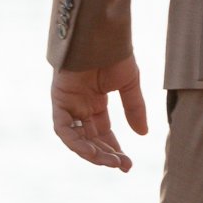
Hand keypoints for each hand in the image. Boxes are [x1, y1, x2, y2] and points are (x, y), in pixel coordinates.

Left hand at [50, 55, 148, 171]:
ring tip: (111, 161)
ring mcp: (68, 105)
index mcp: (96, 102)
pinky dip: (76, 141)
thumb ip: (134, 108)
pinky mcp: (59, 101)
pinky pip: (64, 128)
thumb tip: (143, 134)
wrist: (102, 36)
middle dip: (106, 154)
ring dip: (92, 152)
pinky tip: (91, 150)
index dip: (114, 148)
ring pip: (77, 138)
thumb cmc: (116, 55)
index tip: (127, 163)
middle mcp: (80, 106)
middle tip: (122, 166)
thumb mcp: (129, 84)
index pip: (103, 132)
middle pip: (90, 138)